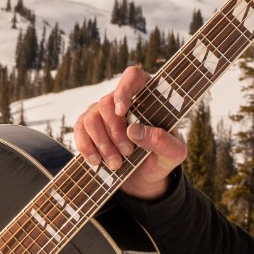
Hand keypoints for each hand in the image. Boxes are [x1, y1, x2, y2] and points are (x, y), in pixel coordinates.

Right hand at [71, 65, 186, 200]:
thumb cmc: (162, 158)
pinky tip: (97, 161)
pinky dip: (87, 148)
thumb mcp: (174, 153)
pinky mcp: (88, 127)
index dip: (124, 90)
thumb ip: (163, 141)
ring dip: (102, 144)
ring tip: (116, 163)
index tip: (122, 111)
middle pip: (107, 102)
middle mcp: (122, 100)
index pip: (133, 76)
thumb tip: (134, 130)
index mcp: (148, 96)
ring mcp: (102, 112)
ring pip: (91, 118)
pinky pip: (79, 130)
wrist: (144, 177)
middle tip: (128, 152)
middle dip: (115, 131)